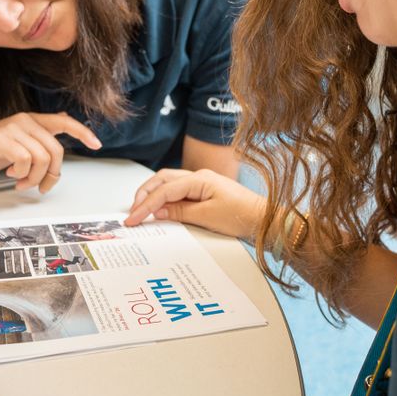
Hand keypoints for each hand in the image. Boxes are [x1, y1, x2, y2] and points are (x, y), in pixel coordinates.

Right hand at [0, 113, 100, 192]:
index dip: (83, 133)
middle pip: (56, 150)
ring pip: (42, 158)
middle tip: (41, 186)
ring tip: (22, 182)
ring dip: (34, 178)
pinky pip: (24, 160)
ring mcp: (13, 128)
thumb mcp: (20, 144)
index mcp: (32, 121)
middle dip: (52, 174)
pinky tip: (11, 174)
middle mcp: (25, 120)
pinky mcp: (1, 139)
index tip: (96, 145)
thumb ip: (40, 137)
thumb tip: (63, 126)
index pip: (64, 121)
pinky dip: (21, 174)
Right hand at [124, 168, 265, 238]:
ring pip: (169, 183)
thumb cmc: (242, 216)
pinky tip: (161, 209)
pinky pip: (179, 191)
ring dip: (153, 195)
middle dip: (144, 194)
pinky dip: (166, 198)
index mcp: (199, 179)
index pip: (163, 190)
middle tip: (132, 213)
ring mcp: (202, 183)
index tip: (132, 219)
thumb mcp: (208, 217)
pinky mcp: (205, 191)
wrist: (264, 219)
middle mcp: (199, 176)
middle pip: (162, 180)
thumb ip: (180, 212)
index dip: (145, 205)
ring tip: (142, 211)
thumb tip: (158, 211)